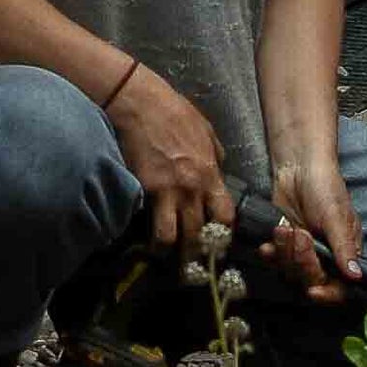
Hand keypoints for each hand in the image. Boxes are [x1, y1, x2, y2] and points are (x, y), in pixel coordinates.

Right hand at [106, 61, 232, 257]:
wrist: (141, 103)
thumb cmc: (175, 112)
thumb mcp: (206, 131)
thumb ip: (215, 156)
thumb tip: (218, 169)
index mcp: (210, 174)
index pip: (225, 216)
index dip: (223, 234)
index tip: (218, 242)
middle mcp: (191, 188)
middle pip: (199, 234)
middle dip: (196, 253)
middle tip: (192, 263)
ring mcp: (165, 191)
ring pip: (170, 237)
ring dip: (168, 249)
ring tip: (165, 253)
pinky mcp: (142, 189)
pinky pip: (145, 220)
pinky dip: (144, 231)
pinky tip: (143, 236)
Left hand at [266, 146, 363, 291]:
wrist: (297, 167)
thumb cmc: (325, 186)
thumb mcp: (336, 216)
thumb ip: (343, 247)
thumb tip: (355, 275)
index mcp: (345, 253)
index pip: (341, 286)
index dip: (329, 293)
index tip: (314, 291)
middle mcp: (325, 257)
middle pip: (313, 280)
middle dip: (303, 261)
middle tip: (301, 236)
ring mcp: (303, 252)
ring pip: (292, 272)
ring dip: (286, 252)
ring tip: (286, 229)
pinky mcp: (284, 245)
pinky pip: (276, 261)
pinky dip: (272, 253)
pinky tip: (271, 240)